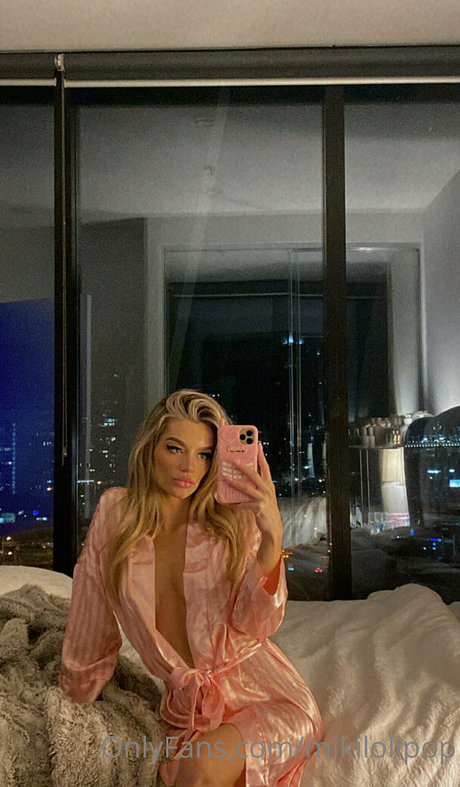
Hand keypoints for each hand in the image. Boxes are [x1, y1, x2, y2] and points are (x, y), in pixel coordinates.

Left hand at [227, 443, 282, 575]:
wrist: (273, 528)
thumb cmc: (266, 510)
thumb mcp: (263, 496)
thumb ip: (254, 487)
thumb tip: (240, 477)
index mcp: (269, 484)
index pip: (265, 467)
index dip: (261, 456)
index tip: (257, 444)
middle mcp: (267, 489)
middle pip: (254, 474)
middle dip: (243, 466)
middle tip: (233, 459)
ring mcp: (264, 499)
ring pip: (246, 488)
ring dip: (234, 482)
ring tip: (225, 478)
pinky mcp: (259, 508)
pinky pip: (243, 504)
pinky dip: (235, 503)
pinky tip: (228, 502)